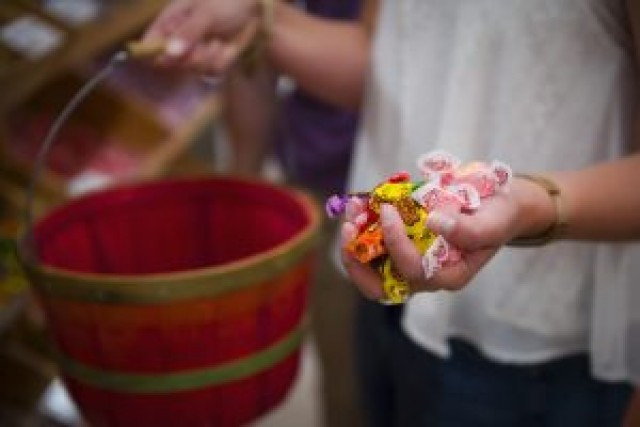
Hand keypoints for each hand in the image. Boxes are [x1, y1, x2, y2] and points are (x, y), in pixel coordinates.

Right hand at [143, 0, 258, 74]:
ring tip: (217, 40)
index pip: (149, 43)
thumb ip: (188, 33)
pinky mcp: (212, 62)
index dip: (153, 53)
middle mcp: (179, 41)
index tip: (169, 55)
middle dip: (190, 56)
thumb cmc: (224, 0)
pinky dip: (221, 60)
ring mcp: (195, 53)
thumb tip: (170, 53)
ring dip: (209, 56)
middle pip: (173, 63)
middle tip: (204, 43)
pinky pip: (212, 71)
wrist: (251, 6)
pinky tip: (225, 46)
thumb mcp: (205, 13)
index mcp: (169, 23)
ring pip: (195, 69)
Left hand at [341, 177, 554, 298]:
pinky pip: (373, 245)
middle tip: (348, 228)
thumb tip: (434, 223)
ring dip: (354, 241)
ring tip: (351, 209)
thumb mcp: (493, 222)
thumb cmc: (499, 216)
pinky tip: (359, 204)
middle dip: (358, 260)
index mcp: (449, 276)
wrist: (499, 206)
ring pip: (371, 266)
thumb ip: (468, 229)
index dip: (396, 243)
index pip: (413, 271)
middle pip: (380, 285)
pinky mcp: (401, 246)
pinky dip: (361, 228)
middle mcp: (425, 275)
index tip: (389, 210)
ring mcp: (410, 261)